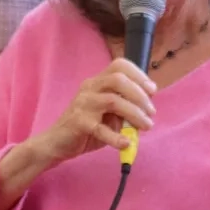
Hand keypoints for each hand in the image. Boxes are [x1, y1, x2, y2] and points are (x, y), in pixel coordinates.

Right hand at [41, 58, 156, 162]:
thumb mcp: (108, 115)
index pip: (119, 65)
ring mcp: (83, 104)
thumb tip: (147, 111)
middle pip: (118, 79)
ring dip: (135, 113)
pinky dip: (116, 137)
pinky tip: (126, 143)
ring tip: (146, 126)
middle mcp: (89, 88)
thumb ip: (125, 109)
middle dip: (140, 94)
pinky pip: (101, 128)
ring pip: (113, 101)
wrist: (56, 142)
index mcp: (97, 82)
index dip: (139, 74)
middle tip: (151, 112)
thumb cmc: (86, 127)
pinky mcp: (79, 123)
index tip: (152, 90)